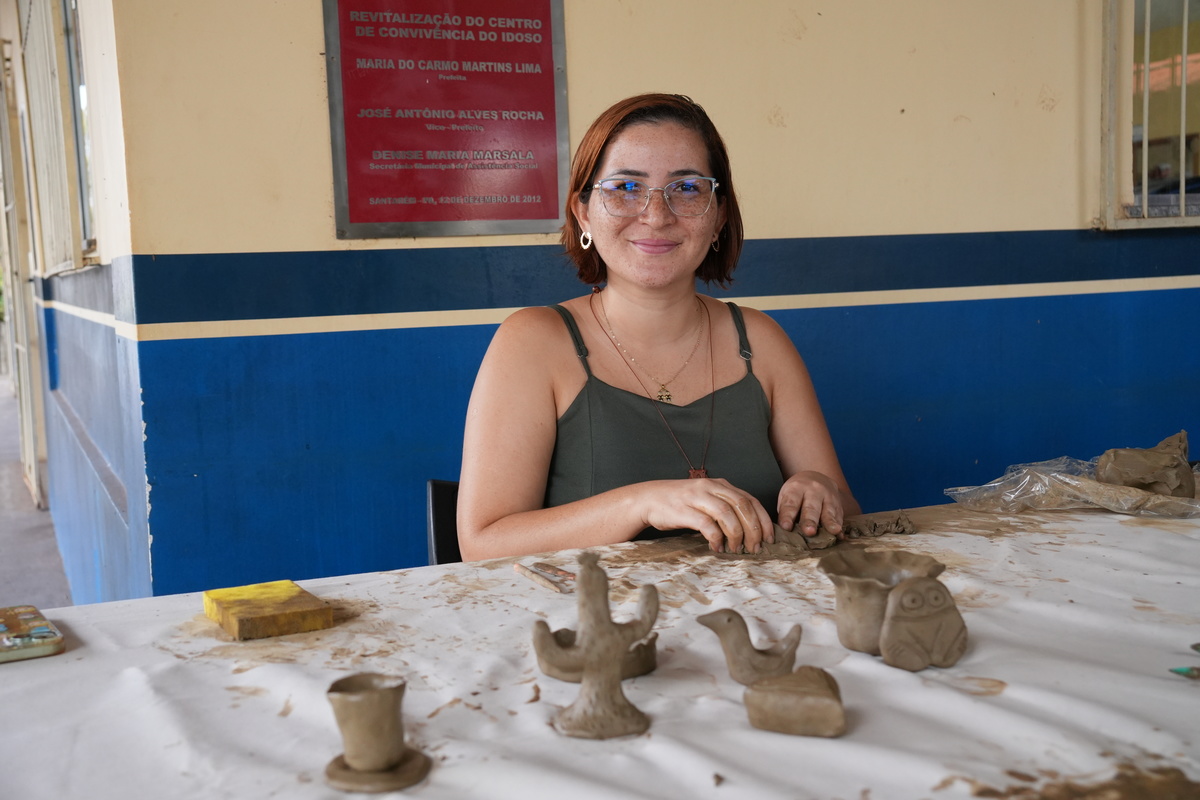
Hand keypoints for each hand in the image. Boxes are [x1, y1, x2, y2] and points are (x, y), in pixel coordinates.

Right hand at [640, 479, 774, 553]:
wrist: (647, 499)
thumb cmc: (679, 502)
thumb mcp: (706, 498)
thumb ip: (725, 506)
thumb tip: (749, 528)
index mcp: (720, 484)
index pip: (750, 500)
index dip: (762, 519)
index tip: (769, 537)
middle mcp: (711, 487)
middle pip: (743, 506)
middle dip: (753, 529)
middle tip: (755, 547)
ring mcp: (697, 497)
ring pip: (727, 514)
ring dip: (737, 535)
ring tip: (737, 550)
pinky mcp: (684, 510)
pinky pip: (707, 525)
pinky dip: (716, 538)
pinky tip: (717, 548)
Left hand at [777, 471, 845, 537]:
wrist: (817, 479)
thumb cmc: (797, 493)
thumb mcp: (787, 495)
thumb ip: (785, 512)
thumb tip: (784, 532)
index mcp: (796, 488)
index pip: (791, 503)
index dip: (788, 516)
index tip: (785, 527)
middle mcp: (814, 491)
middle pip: (811, 508)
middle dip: (810, 521)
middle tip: (809, 532)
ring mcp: (828, 497)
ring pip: (828, 512)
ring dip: (830, 523)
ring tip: (833, 531)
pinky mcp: (838, 505)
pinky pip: (839, 517)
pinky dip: (839, 526)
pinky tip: (840, 535)